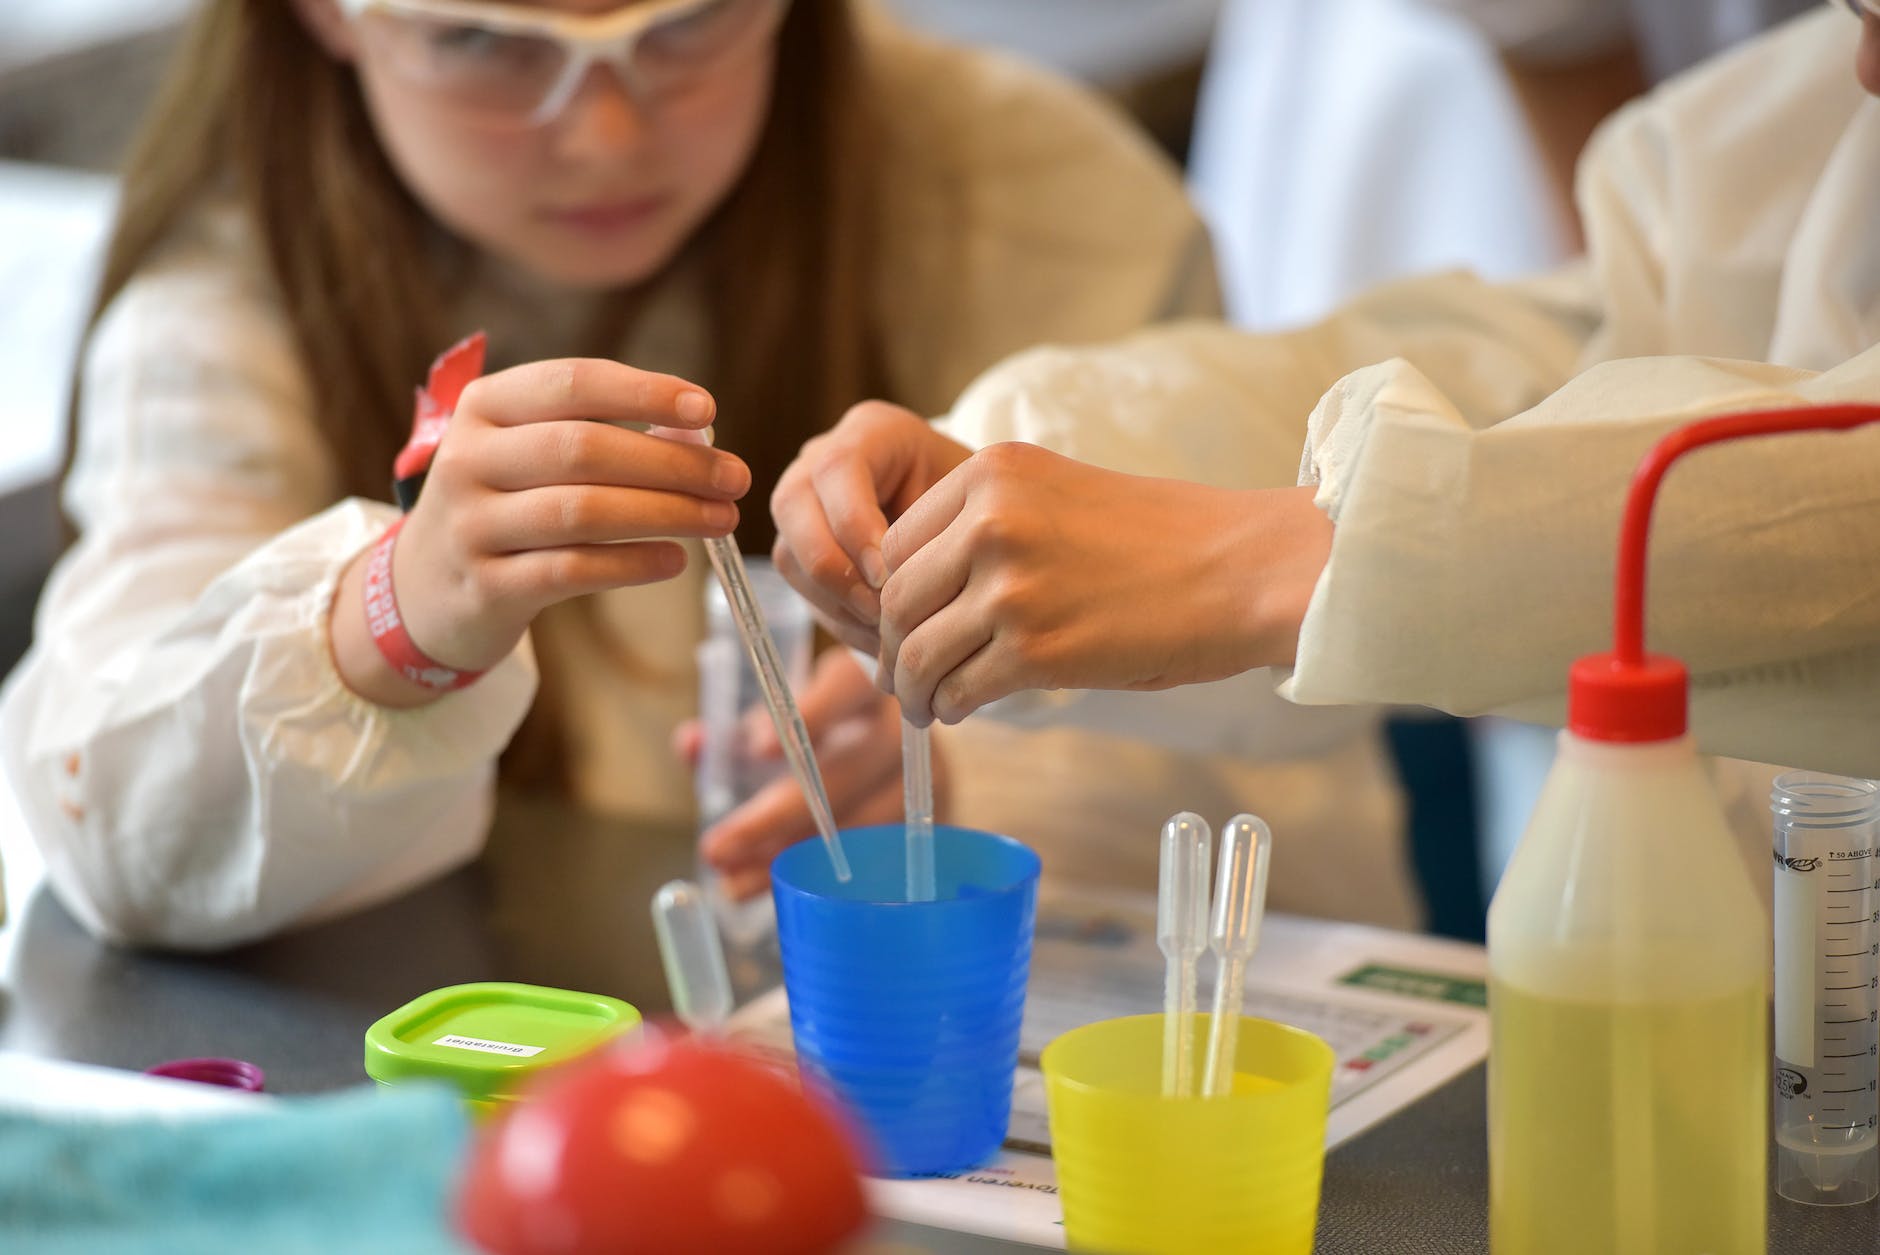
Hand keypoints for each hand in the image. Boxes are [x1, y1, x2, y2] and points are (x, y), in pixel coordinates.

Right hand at [363, 359, 749, 679]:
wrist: (421, 589)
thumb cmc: (503, 505)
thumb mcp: (526, 453)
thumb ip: (596, 434)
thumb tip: (696, 438)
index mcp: (484, 407)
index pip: (572, 384)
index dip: (643, 392)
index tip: (706, 411)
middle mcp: (468, 458)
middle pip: (584, 449)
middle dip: (672, 463)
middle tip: (734, 478)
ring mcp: (471, 525)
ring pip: (581, 511)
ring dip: (665, 513)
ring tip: (722, 520)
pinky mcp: (485, 587)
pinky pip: (570, 570)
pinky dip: (632, 564)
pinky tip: (674, 560)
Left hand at [677, 648, 948, 899]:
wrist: (895, 751)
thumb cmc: (825, 730)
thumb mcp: (782, 717)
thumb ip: (734, 729)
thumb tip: (691, 743)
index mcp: (864, 682)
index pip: (845, 686)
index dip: (809, 714)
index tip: (759, 750)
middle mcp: (903, 727)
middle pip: (845, 772)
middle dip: (775, 816)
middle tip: (717, 847)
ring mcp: (927, 777)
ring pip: (859, 824)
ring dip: (789, 856)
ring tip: (731, 882)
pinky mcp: (932, 822)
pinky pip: (874, 860)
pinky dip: (819, 876)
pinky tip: (776, 887)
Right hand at [769, 401, 970, 653]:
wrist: (976, 523)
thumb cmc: (983, 506)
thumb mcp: (972, 502)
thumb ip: (937, 528)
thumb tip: (890, 591)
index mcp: (872, 432)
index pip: (838, 468)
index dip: (854, 525)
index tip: (888, 574)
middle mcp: (824, 460)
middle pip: (792, 504)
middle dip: (833, 567)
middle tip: (880, 609)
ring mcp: (807, 505)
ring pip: (790, 554)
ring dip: (835, 601)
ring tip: (887, 632)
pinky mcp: (806, 551)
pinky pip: (803, 589)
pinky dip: (840, 620)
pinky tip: (882, 640)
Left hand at [877, 442, 1333, 724]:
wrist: (1243, 568)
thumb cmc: (1164, 539)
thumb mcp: (1060, 496)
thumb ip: (988, 525)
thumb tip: (922, 589)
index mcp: (992, 473)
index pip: (896, 542)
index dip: (891, 594)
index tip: (903, 623)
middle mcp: (990, 522)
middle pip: (895, 599)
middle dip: (893, 647)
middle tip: (904, 676)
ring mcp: (1010, 586)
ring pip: (916, 652)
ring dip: (913, 689)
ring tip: (925, 705)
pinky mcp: (1036, 649)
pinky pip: (959, 689)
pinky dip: (951, 707)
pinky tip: (963, 710)